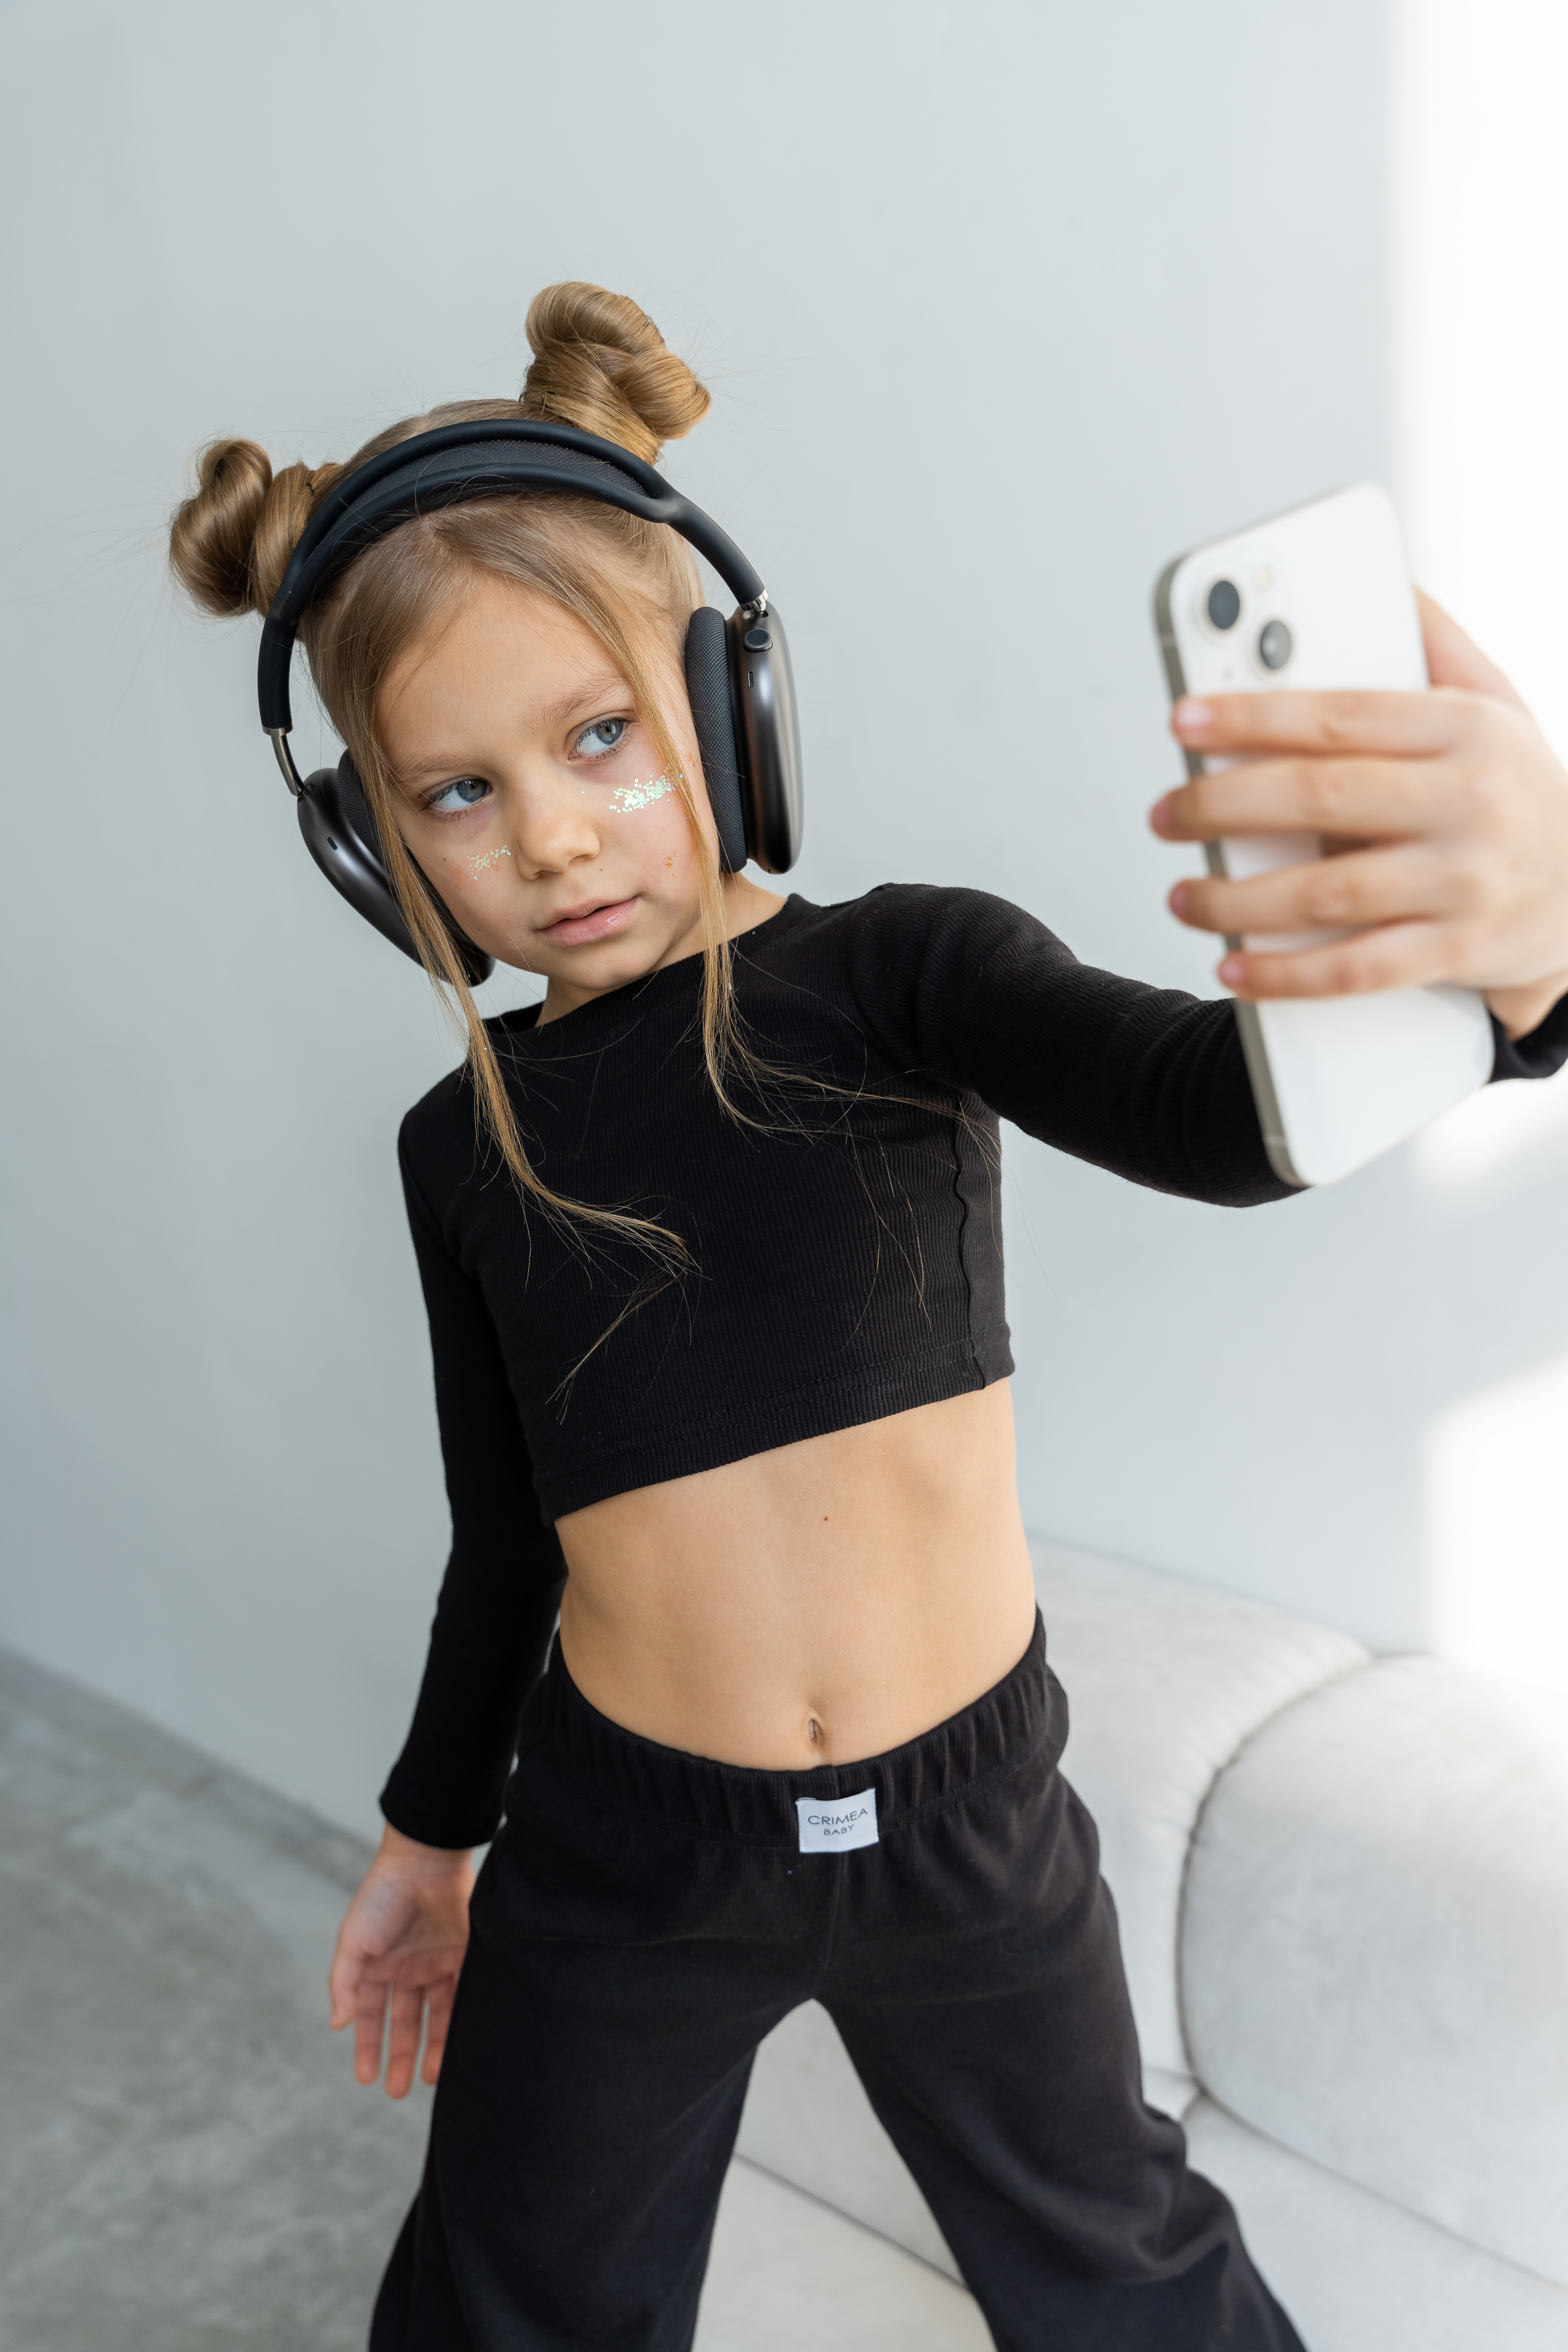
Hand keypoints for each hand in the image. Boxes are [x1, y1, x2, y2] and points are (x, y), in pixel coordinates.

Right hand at [327, 1825, 474, 2096]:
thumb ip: (344, 1983)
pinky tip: (457, 2046)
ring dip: (432, 2047)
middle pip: (405, 2022)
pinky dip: (459, 2021)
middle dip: (401, 2056)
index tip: (366, 2080)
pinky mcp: (463, 1954)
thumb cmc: (382, 1896)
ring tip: (430, 2079)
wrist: (425, 1859)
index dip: (368, 2047)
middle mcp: (408, 1969)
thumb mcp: (353, 1941)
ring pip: (436, 2015)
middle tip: (398, 2092)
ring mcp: (436, 1962)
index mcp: (378, 1968)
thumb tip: (338, 2024)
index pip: (371, 2017)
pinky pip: (462, 1995)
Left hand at [1150, 591, 1567, 1038]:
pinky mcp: (1456, 949)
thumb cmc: (1517, 786)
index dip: (1252, 716)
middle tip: (1166, 813)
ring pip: (1327, 892)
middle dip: (1223, 805)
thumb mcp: (1494, 700)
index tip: (1184, 720)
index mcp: (1463, 729)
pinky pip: (1355, 969)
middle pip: (1320, 798)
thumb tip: (1378, 576)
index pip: (1339, 714)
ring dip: (1238, 899)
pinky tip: (1235, 966)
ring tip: (1184, 894)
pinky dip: (1286, 973)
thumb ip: (1432, 641)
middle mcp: (1467, 801)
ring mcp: (1463, 880)